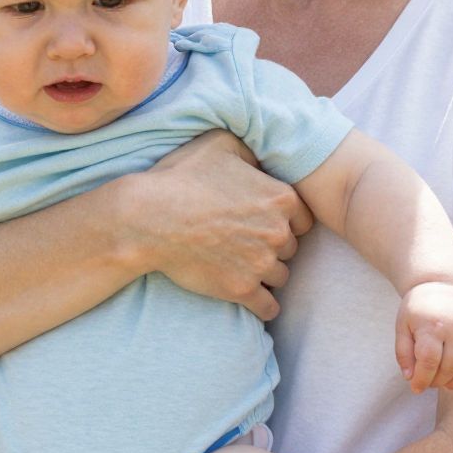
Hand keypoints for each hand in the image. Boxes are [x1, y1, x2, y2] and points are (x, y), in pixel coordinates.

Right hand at [137, 129, 312, 320]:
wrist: (149, 219)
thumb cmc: (181, 178)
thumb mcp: (220, 144)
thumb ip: (251, 151)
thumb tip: (261, 162)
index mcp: (281, 198)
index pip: (303, 220)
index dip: (284, 222)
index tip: (264, 223)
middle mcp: (277, 232)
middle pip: (291, 249)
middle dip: (273, 247)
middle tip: (248, 244)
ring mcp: (261, 263)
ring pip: (280, 277)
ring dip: (266, 274)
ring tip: (245, 268)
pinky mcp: (241, 289)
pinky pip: (268, 307)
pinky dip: (263, 305)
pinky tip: (255, 301)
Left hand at [394, 283, 452, 394]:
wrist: (441, 285)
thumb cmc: (418, 310)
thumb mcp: (402, 327)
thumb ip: (403, 353)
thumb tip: (410, 378)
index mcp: (432, 326)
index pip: (429, 361)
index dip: (422, 379)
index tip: (416, 387)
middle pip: (450, 367)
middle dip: (438, 382)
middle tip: (430, 382)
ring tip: (446, 384)